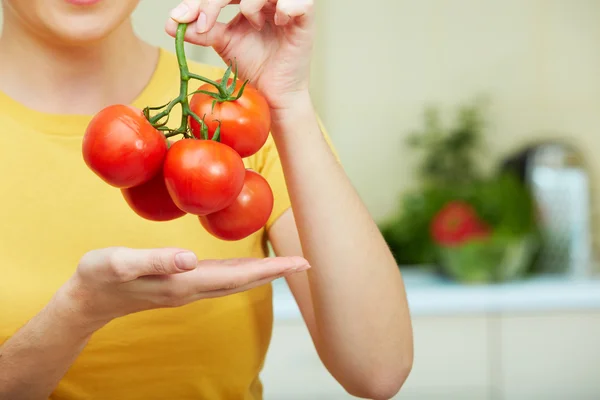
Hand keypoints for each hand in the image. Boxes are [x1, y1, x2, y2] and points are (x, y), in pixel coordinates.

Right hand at [57, 247, 308, 331]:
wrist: (88, 300)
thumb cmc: (100, 276)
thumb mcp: (120, 263)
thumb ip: (155, 261)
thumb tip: (191, 259)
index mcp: (184, 283)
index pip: (237, 276)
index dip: (270, 269)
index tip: (299, 263)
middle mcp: (192, 289)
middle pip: (244, 282)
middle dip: (277, 273)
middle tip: (307, 263)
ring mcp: (189, 289)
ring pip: (236, 282)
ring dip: (264, 274)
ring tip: (288, 264)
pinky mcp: (182, 284)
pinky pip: (222, 279)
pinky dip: (244, 273)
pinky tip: (250, 266)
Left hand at [165, 0, 315, 110]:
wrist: (272, 94)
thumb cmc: (253, 67)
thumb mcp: (222, 43)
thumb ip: (201, 30)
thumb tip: (171, 23)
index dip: (200, 1)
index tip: (180, 19)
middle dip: (215, 1)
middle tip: (204, 23)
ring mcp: (286, 6)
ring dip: (250, 2)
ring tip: (252, 24)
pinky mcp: (305, 19)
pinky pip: (299, 2)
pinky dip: (285, 8)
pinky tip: (278, 21)